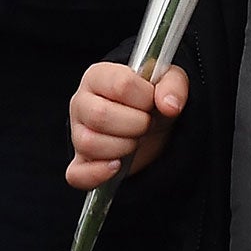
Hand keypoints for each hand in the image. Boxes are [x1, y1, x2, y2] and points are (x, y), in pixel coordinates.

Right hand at [66, 62, 187, 189]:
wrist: (151, 123)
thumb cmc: (151, 98)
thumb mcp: (169, 81)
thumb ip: (173, 85)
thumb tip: (169, 105)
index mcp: (98, 76)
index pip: (120, 85)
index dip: (144, 97)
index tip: (151, 101)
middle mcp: (81, 102)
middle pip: (100, 115)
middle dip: (135, 124)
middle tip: (146, 123)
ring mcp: (77, 134)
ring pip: (89, 144)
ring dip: (123, 147)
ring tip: (135, 139)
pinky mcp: (80, 162)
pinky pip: (77, 174)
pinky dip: (97, 174)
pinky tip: (117, 166)